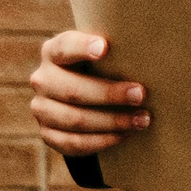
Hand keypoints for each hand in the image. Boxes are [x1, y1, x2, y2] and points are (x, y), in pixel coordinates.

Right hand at [29, 28, 147, 157]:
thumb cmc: (103, 70)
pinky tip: (124, 135)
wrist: (87, 99)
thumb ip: (114, 53)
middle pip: (72, 90)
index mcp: (53, 52)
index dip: (81, 48)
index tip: (104, 48)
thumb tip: (149, 58)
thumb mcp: (103, 56)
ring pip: (74, 119)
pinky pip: (73, 143)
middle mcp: (42, 80)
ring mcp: (41, 109)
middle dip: (109, 94)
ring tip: (141, 120)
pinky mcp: (48, 134)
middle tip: (141, 95)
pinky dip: (102, 140)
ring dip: (112, 121)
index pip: (63, 47)